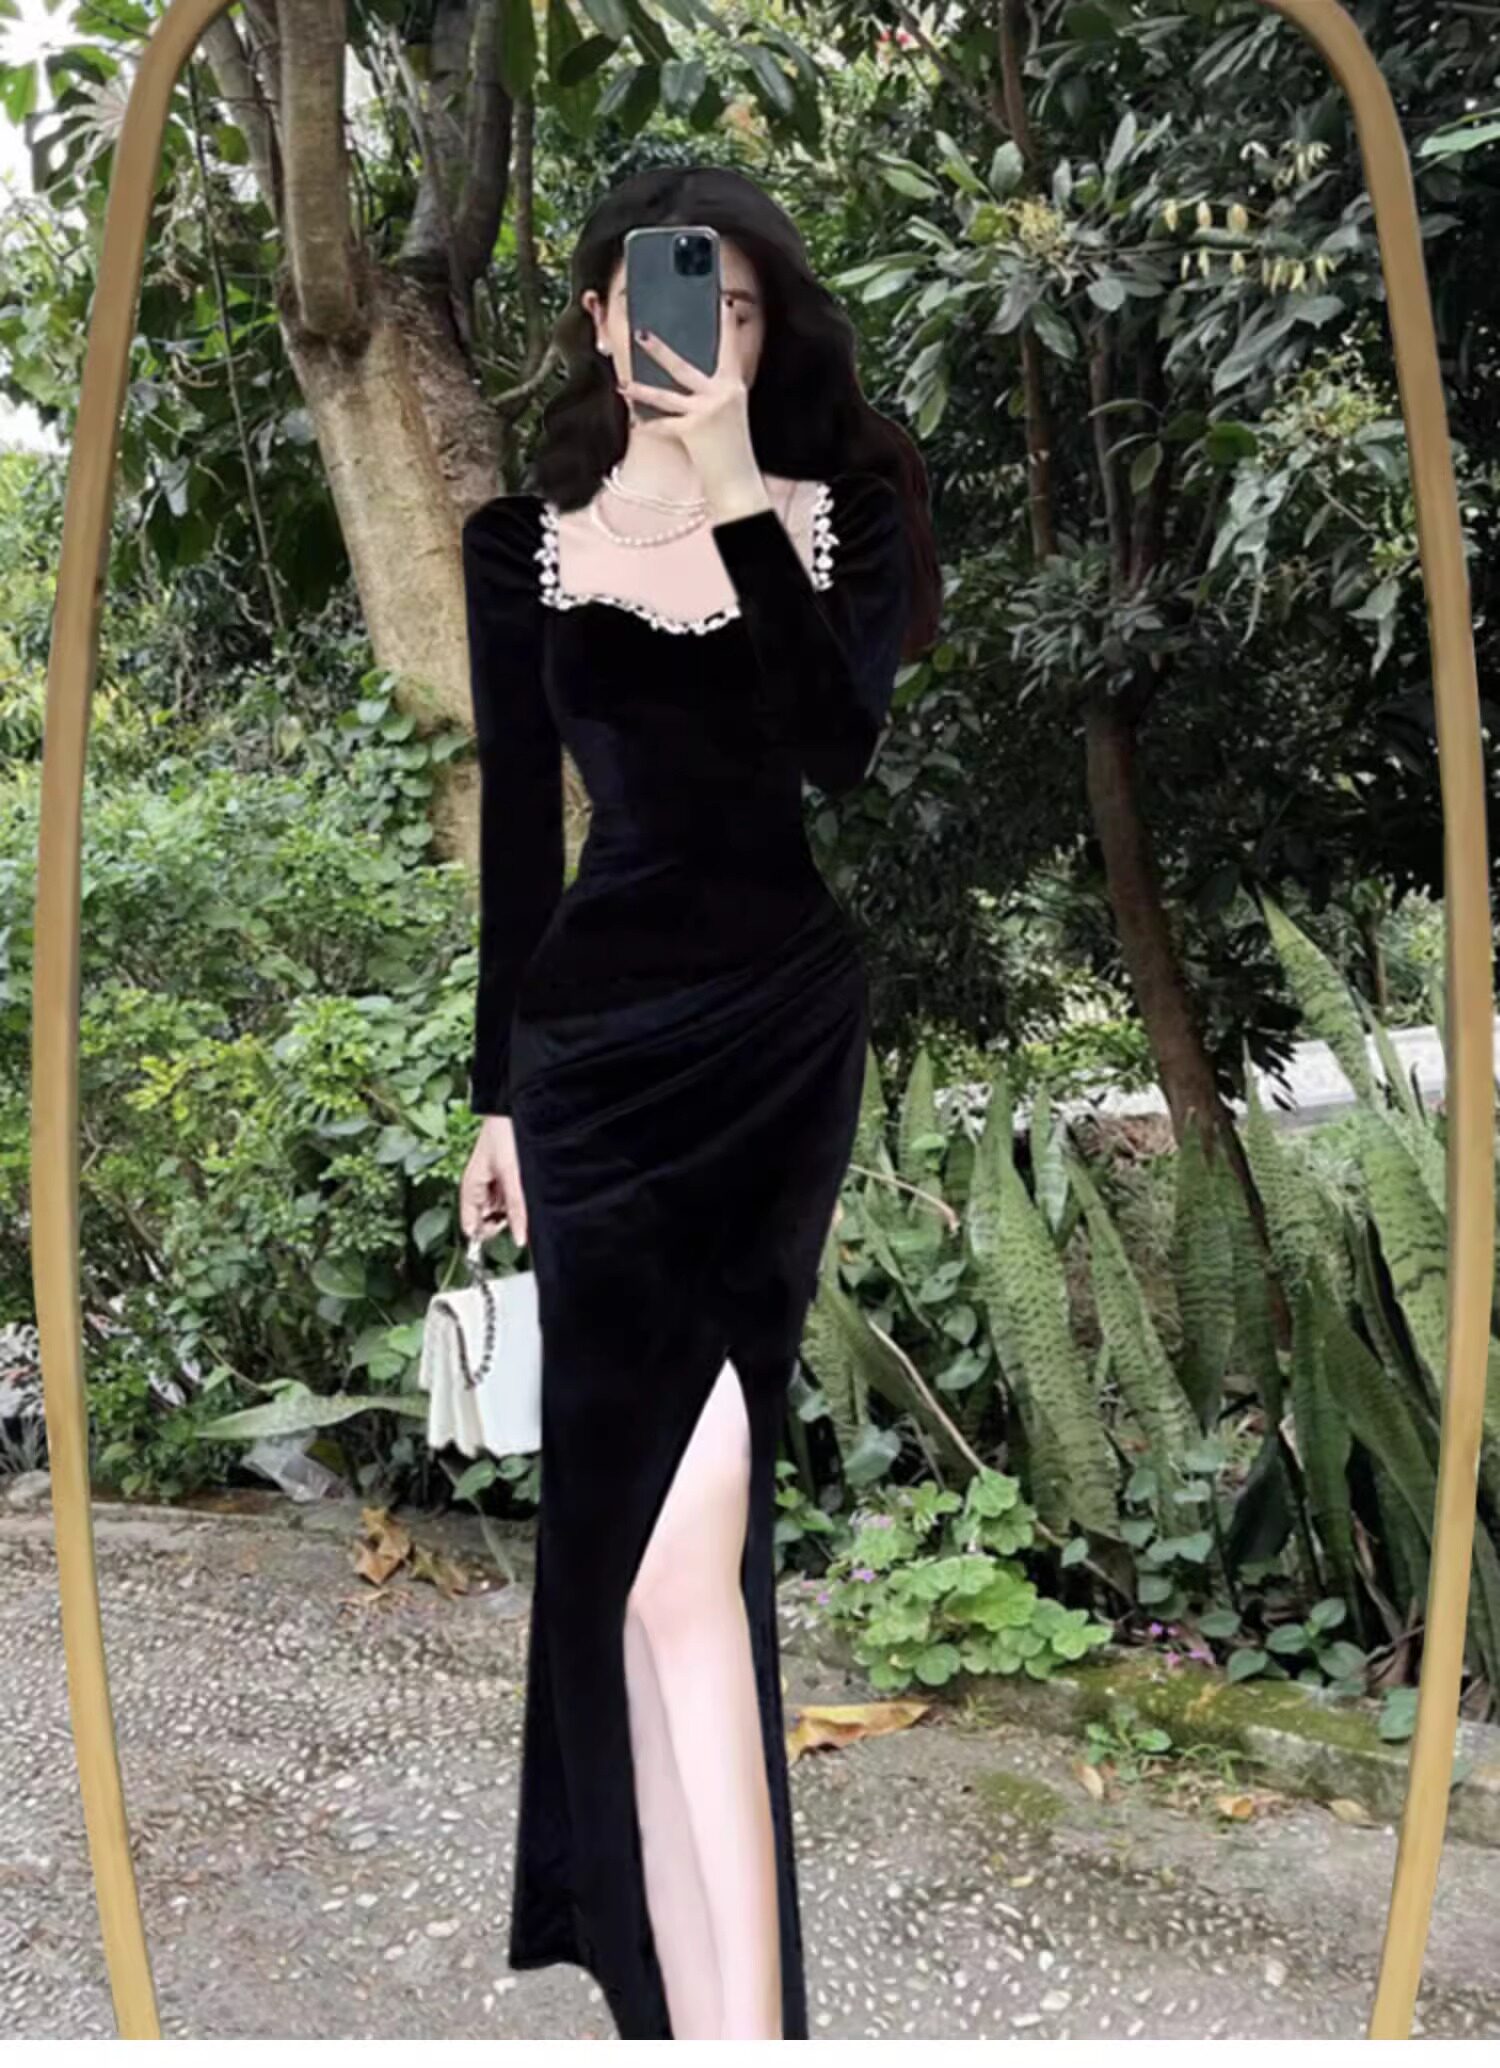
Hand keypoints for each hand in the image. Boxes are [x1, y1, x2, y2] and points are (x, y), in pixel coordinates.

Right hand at [460, 1114, 529, 1247]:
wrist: (515, 1109)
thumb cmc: (504, 1134)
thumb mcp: (513, 1176)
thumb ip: (517, 1209)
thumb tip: (519, 1239)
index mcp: (470, 1189)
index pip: (471, 1226)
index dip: (486, 1234)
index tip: (504, 1231)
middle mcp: (479, 1189)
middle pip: (487, 1221)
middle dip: (503, 1221)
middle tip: (516, 1207)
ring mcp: (492, 1183)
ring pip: (502, 1210)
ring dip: (513, 1208)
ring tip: (521, 1188)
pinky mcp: (506, 1178)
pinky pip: (512, 1198)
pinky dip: (519, 1198)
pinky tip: (525, 1186)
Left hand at [617, 311, 769, 520]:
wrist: (737, 477)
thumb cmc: (731, 443)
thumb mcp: (728, 409)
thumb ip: (710, 388)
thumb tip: (679, 370)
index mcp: (733, 385)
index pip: (730, 347)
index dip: (726, 324)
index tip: (722, 300)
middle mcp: (721, 394)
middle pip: (683, 367)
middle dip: (659, 350)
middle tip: (640, 333)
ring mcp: (706, 412)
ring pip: (666, 397)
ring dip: (642, 390)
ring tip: (623, 384)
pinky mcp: (694, 431)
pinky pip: (664, 426)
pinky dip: (650, 426)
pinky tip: (636, 423)